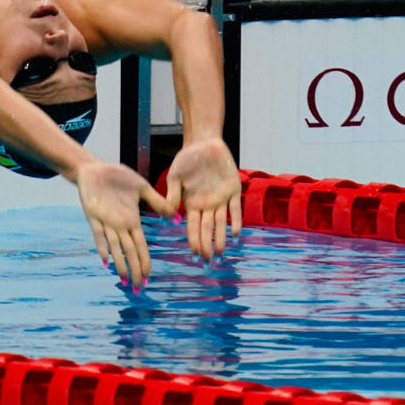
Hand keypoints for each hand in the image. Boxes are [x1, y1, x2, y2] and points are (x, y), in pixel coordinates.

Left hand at [74, 161, 171, 286]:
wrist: (95, 169)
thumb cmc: (118, 178)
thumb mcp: (142, 188)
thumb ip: (157, 201)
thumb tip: (176, 215)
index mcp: (132, 221)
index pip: (140, 245)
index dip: (144, 261)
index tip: (149, 277)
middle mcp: (120, 226)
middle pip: (129, 252)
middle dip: (134, 270)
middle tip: (138, 289)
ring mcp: (106, 222)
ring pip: (115, 247)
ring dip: (120, 264)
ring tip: (124, 281)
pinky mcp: (92, 215)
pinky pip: (98, 234)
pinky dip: (102, 246)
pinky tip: (106, 260)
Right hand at [163, 138, 241, 260]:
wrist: (203, 143)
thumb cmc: (186, 159)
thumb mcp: (175, 176)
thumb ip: (173, 195)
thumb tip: (168, 213)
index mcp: (192, 203)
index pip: (193, 226)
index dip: (194, 240)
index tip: (194, 254)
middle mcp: (207, 205)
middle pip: (207, 229)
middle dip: (207, 245)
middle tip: (208, 261)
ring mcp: (221, 198)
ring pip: (221, 222)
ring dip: (221, 237)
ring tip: (221, 253)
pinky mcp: (233, 189)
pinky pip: (235, 208)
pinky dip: (236, 220)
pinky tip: (236, 233)